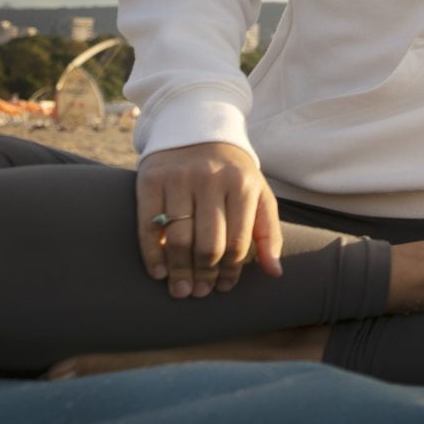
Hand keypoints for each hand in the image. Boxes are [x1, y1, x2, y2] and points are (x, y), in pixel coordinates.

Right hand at [134, 141, 283, 299]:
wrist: (198, 130)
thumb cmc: (232, 173)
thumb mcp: (259, 194)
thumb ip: (268, 233)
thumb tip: (275, 272)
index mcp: (243, 184)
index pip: (238, 241)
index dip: (231, 271)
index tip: (224, 287)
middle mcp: (211, 179)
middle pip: (207, 244)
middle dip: (204, 275)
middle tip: (199, 293)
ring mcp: (179, 179)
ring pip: (177, 239)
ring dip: (178, 271)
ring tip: (181, 290)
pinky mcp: (151, 180)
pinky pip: (148, 227)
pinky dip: (152, 255)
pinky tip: (159, 273)